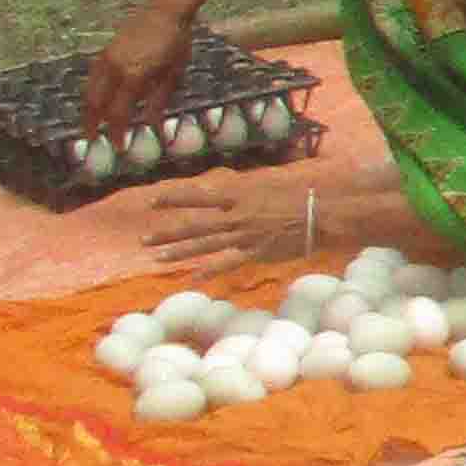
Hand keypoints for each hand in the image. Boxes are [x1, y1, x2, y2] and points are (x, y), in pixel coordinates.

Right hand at [78, 0, 197, 141]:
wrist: (165, 11)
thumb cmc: (176, 43)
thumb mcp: (173, 74)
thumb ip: (159, 100)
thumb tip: (152, 125)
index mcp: (134, 76)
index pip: (119, 112)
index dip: (117, 131)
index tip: (119, 147)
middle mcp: (115, 68)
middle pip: (96, 103)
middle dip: (93, 124)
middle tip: (94, 140)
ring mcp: (106, 58)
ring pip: (90, 90)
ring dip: (88, 110)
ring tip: (90, 125)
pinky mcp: (105, 52)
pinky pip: (93, 78)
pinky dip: (92, 93)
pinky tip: (95, 102)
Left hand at [128, 173, 314, 266]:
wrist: (322, 212)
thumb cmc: (300, 195)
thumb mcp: (268, 185)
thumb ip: (246, 192)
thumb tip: (232, 193)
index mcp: (238, 194)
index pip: (197, 196)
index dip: (173, 198)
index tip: (151, 201)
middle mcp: (235, 214)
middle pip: (194, 224)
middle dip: (167, 233)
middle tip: (143, 240)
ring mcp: (243, 235)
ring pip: (204, 244)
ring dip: (179, 252)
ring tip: (157, 258)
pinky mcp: (256, 252)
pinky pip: (227, 263)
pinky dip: (209, 271)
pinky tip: (192, 279)